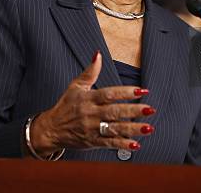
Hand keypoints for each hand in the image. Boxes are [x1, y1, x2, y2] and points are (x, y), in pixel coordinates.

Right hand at [30, 51, 155, 155]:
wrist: (51, 129)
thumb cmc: (65, 105)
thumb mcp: (75, 86)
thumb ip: (90, 72)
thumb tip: (98, 54)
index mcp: (88, 98)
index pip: (109, 94)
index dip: (125, 92)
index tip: (141, 90)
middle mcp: (90, 113)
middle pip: (114, 112)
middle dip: (133, 111)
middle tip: (150, 109)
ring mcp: (92, 129)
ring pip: (115, 129)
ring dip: (132, 129)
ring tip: (148, 128)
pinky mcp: (92, 142)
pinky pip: (109, 144)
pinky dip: (122, 145)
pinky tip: (135, 144)